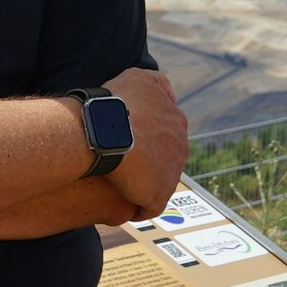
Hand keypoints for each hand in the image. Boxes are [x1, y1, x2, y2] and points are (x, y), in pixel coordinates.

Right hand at [101, 67, 187, 217]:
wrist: (106, 130)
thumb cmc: (117, 102)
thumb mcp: (141, 78)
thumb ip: (157, 84)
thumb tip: (167, 94)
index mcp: (177, 122)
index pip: (166, 135)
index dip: (147, 140)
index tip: (128, 142)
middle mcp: (180, 149)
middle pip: (165, 161)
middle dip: (148, 164)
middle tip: (122, 165)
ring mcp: (171, 175)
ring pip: (157, 184)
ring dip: (142, 185)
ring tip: (118, 185)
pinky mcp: (157, 196)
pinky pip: (148, 207)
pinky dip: (137, 206)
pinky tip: (121, 202)